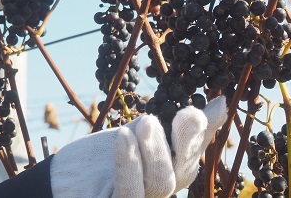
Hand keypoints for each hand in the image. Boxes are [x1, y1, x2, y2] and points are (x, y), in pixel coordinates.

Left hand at [50, 96, 226, 197]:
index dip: (203, 130)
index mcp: (175, 169)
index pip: (195, 150)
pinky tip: (124, 136)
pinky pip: (130, 191)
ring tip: (144, 122)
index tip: (206, 106)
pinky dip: (130, 162)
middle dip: (187, 141)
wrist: (67, 178)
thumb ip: (181, 123)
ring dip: (154, 149)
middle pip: (183, 170)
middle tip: (187, 115)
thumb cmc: (110, 155)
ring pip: (161, 181)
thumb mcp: (144, 132)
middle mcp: (164, 189)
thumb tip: (223, 100)